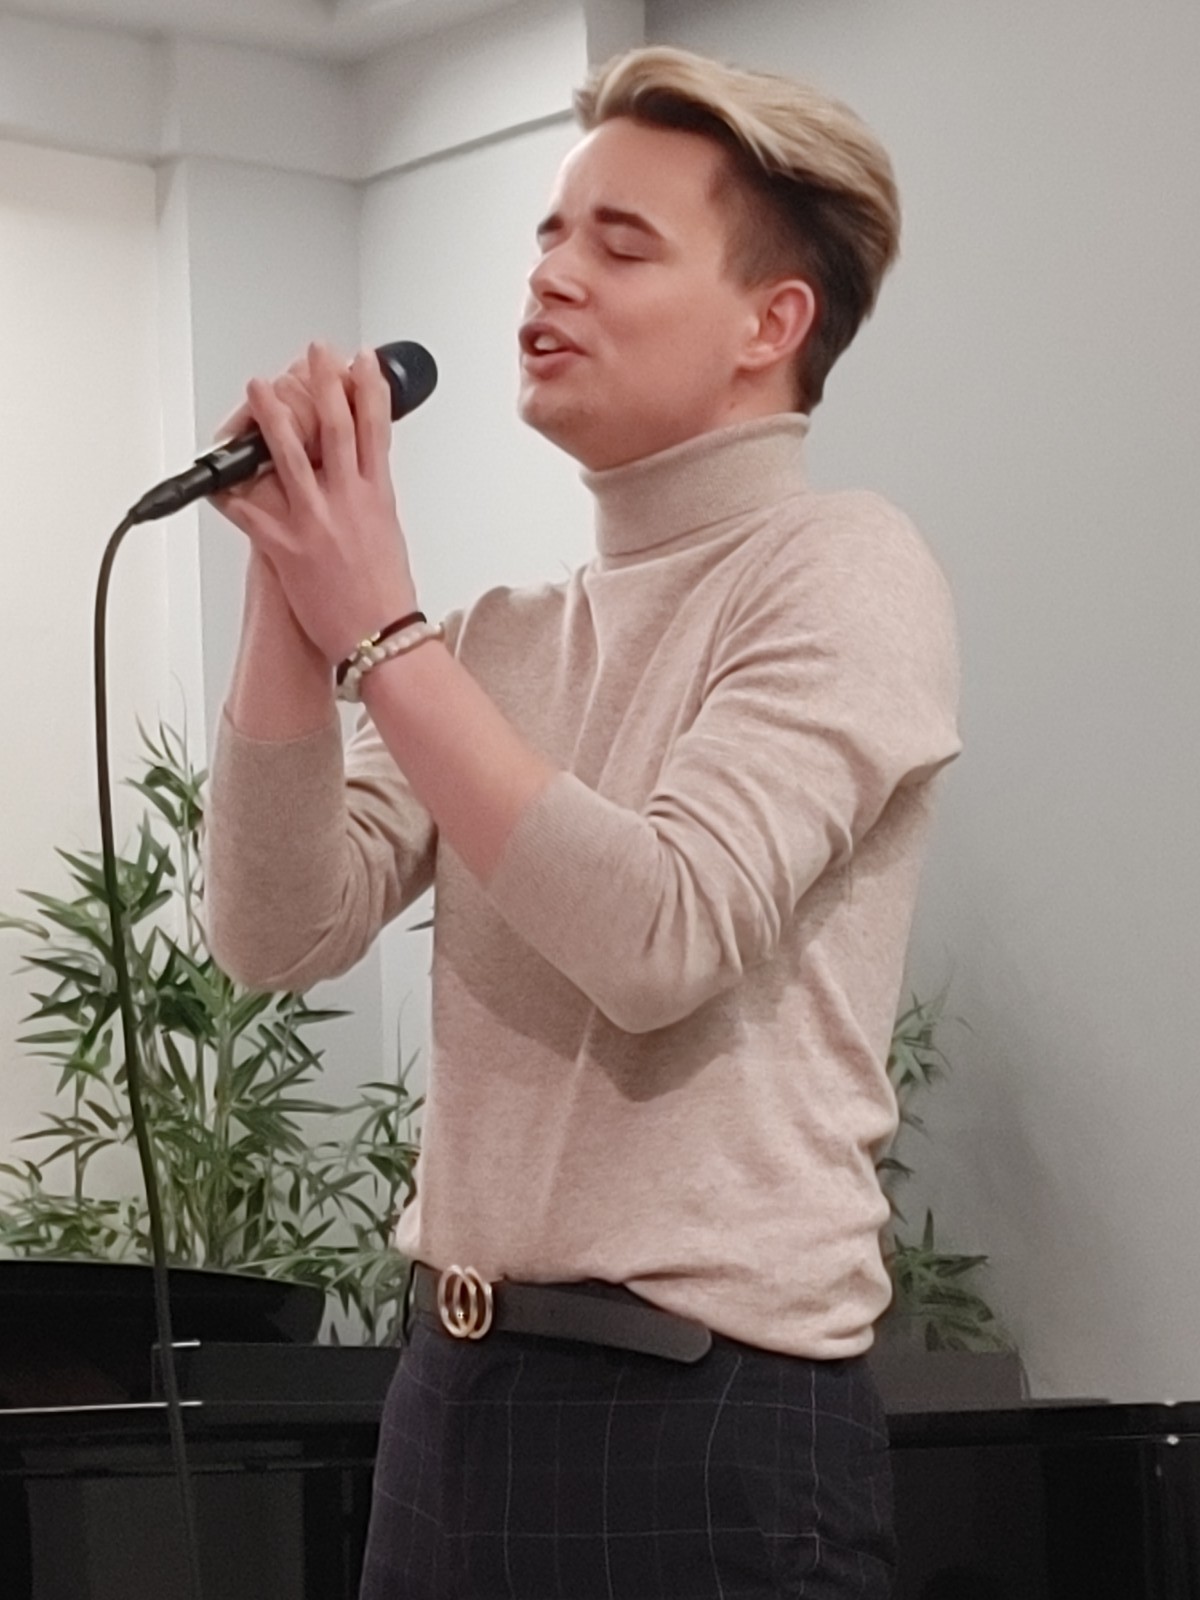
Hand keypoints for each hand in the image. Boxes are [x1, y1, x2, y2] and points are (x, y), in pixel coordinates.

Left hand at [213, 342, 418, 665]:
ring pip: (291, 455)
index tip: (363, 360)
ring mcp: (316, 521)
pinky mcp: (287, 548)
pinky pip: (250, 512)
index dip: (371, 388)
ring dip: (273, 414)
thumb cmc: (388, 598)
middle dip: (325, 382)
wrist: (383, 639)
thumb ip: (371, 501)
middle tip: (316, 352)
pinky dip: (230, 492)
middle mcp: (348, 501)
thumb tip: (362, 482)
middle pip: (338, 426)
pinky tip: (218, 474)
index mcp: (378, 497)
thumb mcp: (391, 536)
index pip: (377, 429)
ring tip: (259, 386)